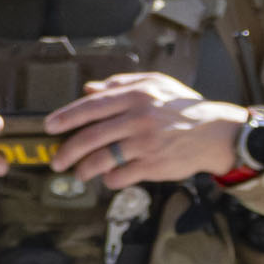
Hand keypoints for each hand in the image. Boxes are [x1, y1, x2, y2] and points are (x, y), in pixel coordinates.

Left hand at [44, 69, 254, 186]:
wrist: (215, 132)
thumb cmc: (181, 108)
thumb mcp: (156, 84)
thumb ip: (121, 84)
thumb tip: (88, 88)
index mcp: (136, 96)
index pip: (91, 107)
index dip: (66, 118)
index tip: (49, 127)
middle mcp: (138, 118)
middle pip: (90, 136)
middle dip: (67, 151)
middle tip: (56, 160)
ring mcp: (145, 143)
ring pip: (101, 159)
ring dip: (84, 169)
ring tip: (78, 173)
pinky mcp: (152, 165)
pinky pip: (119, 176)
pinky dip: (109, 179)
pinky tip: (108, 177)